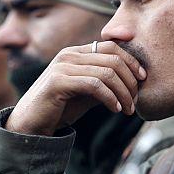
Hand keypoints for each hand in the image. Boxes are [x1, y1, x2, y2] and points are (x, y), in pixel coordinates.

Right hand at [6, 41, 146, 135]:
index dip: (131, 61)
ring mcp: (62, 66)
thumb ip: (106, 82)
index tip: (143, 78)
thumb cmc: (61, 108)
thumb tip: (134, 80)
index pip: (112, 47)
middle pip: (113, 59)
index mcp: (76, 52)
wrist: (30, 126)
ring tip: (128, 109)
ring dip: (123, 93)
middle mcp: (69, 55)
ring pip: (107, 73)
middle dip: (130, 80)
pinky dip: (110, 98)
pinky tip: (116, 109)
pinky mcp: (58, 81)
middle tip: (136, 100)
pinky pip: (95, 85)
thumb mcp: (88, 92)